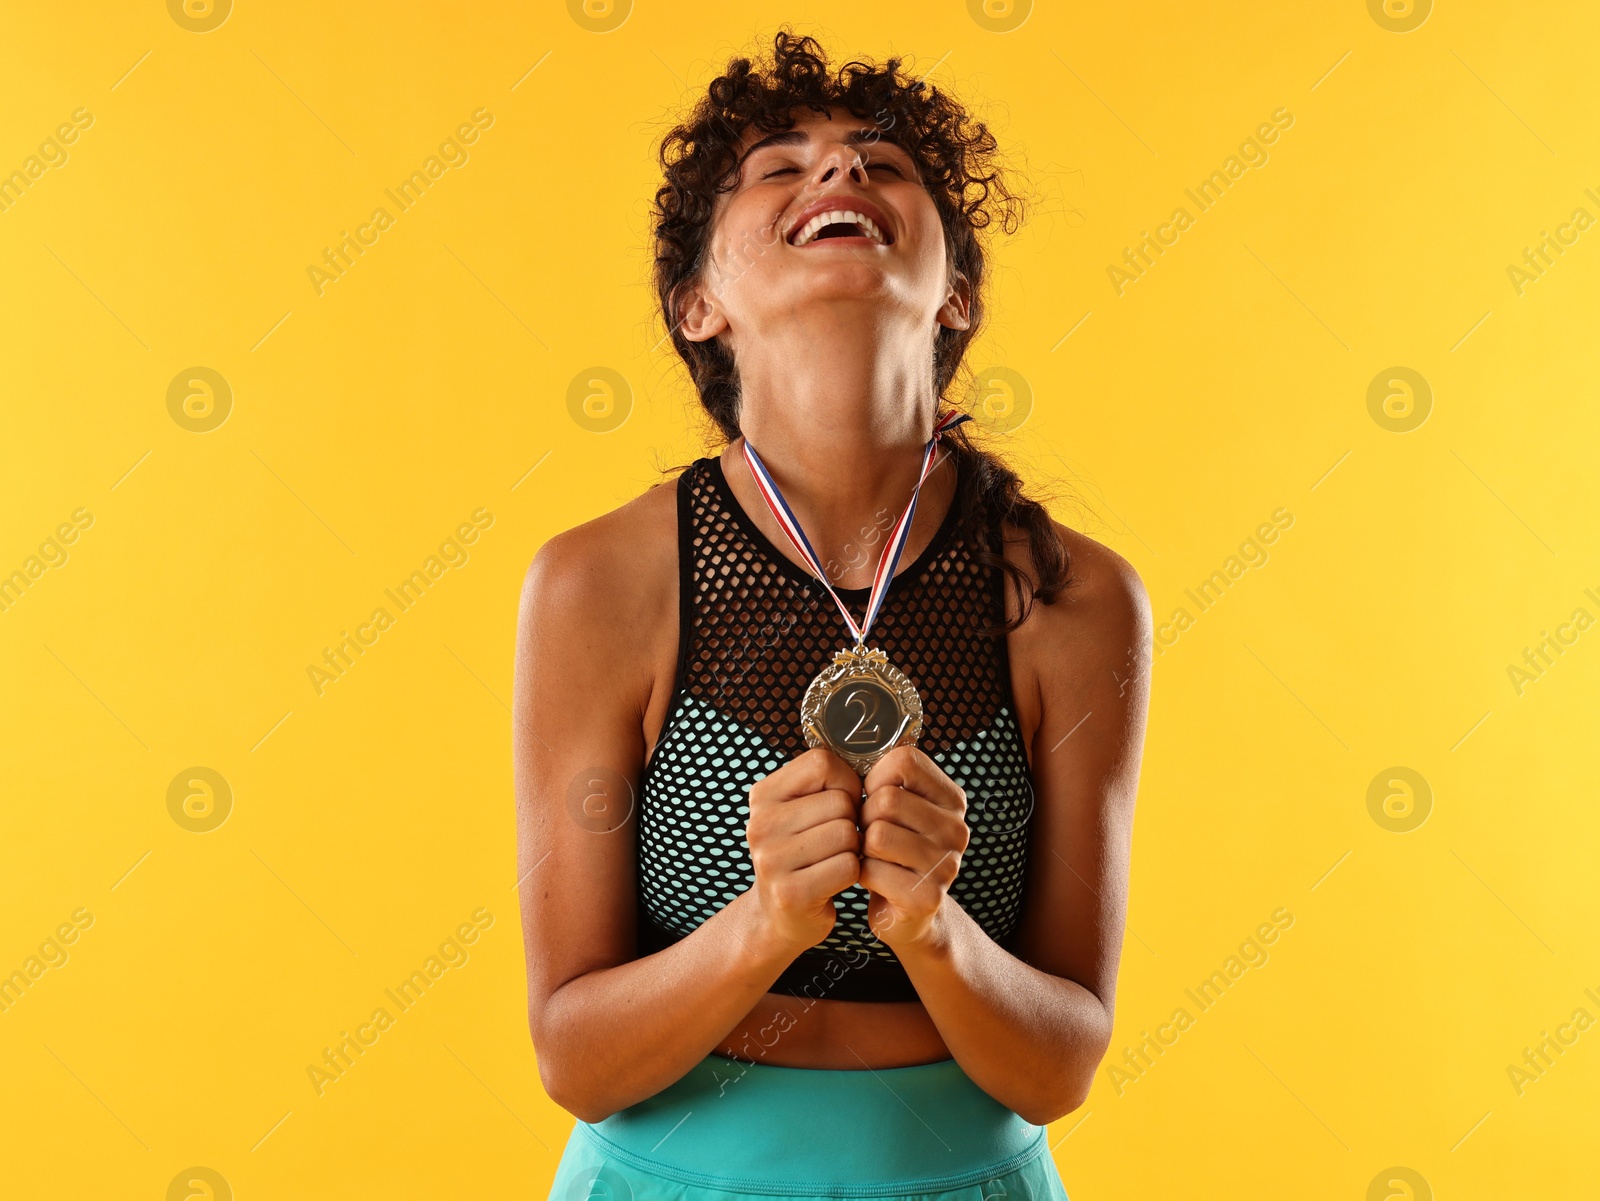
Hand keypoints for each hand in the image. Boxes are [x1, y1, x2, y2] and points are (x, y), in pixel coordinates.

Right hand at [744, 746, 863, 957]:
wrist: (780, 915)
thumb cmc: (803, 853)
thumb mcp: (800, 810)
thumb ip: (824, 781)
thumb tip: (874, 753)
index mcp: (763, 795)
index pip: (822, 763)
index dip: (845, 782)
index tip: (838, 803)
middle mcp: (760, 825)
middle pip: (840, 802)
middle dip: (851, 821)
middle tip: (835, 841)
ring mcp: (771, 860)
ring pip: (847, 834)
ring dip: (852, 849)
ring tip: (833, 859)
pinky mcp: (791, 893)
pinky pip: (848, 867)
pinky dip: (852, 873)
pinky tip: (833, 881)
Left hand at [858, 746, 968, 950]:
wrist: (906, 913)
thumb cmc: (892, 851)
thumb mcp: (896, 807)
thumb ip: (885, 777)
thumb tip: (847, 745)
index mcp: (952, 799)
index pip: (905, 761)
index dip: (876, 777)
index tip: (874, 796)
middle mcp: (957, 829)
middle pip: (887, 799)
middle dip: (865, 816)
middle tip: (871, 834)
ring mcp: (946, 864)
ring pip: (877, 834)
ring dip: (862, 847)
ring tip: (873, 856)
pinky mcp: (927, 896)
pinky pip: (872, 870)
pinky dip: (862, 874)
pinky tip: (875, 880)